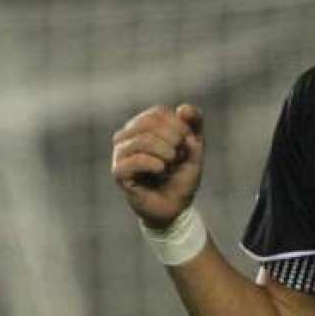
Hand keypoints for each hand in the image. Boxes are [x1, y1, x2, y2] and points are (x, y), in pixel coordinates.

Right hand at [111, 104, 203, 228]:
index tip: (188, 142)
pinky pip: (131, 161)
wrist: (176, 206)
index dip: (178, 126)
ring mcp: (120, 154)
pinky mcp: (119, 173)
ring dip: (164, 151)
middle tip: (180, 154)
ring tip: (171, 162)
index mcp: (144, 126)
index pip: (158, 113)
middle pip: (148, 123)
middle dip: (172, 137)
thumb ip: (194, 125)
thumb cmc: (182, 175)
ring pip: (140, 140)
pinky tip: (161, 169)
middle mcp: (127, 137)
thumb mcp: (195, 147)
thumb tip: (183, 109)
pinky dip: (152, 163)